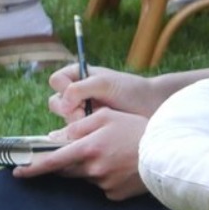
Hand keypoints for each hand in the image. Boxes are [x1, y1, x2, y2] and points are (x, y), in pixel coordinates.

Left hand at [12, 108, 149, 200]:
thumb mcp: (104, 117)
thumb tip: (52, 138)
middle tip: (82, 149)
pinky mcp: (116, 195)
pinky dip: (104, 176)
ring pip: (84, 177)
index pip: (52, 161)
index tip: (18, 172)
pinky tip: (119, 165)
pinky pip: (101, 185)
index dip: (33, 168)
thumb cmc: (135, 128)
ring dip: (87, 167)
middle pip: (66, 170)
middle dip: (65, 162)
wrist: (168, 150)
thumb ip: (76, 128)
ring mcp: (105, 184)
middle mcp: (93, 170)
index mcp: (87, 149)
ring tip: (110, 153)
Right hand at [46, 63, 166, 121]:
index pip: (56, 81)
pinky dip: (82, 133)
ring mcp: (82, 110)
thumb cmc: (130, 90)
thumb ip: (78, 89)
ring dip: (77, 123)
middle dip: (69, 111)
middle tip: (86, 114)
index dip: (63, 90)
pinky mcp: (88, 127)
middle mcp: (76, 93)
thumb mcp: (104, 84)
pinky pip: (74, 132)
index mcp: (77, 76)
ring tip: (97, 123)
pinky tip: (96, 133)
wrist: (152, 108)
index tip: (79, 99)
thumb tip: (62, 105)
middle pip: (55, 102)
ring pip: (65, 119)